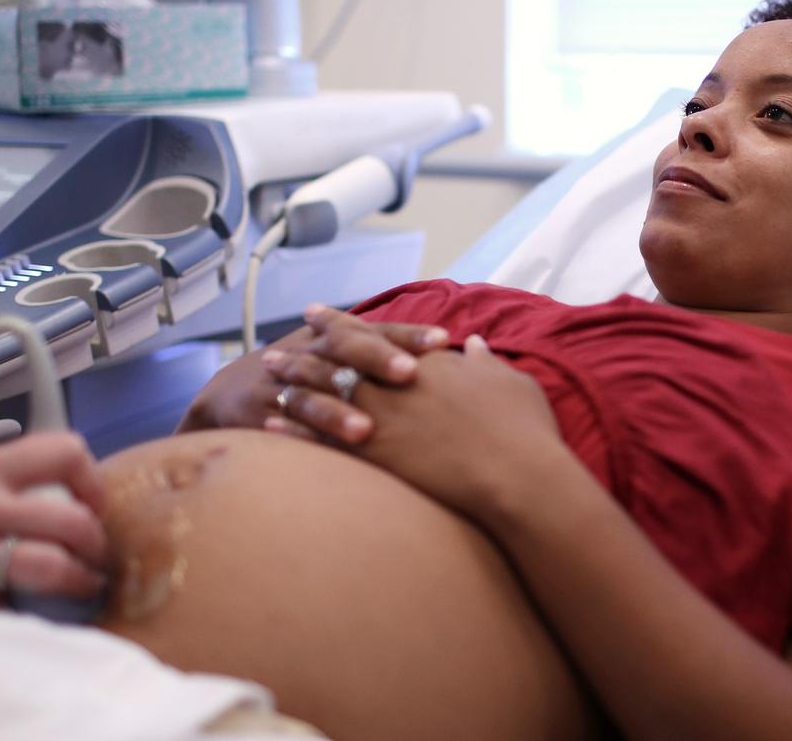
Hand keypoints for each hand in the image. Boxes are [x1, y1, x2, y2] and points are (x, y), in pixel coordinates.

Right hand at [188, 303, 446, 437]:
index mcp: (336, 339)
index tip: (444, 340)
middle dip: (377, 359)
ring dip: (339, 410)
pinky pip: (282, 422)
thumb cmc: (306, 377)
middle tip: (410, 373)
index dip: (407, 334)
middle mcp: (311, 353)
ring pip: (313, 389)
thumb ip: (391, 359)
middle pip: (345, 348)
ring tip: (367, 429)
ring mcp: (284, 382)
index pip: (377, 329)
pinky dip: (298, 432)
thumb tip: (466, 354)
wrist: (227, 394)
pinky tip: (318, 445)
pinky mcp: (261, 413)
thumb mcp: (340, 358)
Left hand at [282, 333, 570, 520]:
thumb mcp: (511, 383)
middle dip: (303, 353)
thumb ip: (487, 363)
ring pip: (323, 395)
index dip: (340, 323)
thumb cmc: (523, 431)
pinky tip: (270, 428)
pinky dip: (294, 431)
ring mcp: (382, 418)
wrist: (518, 476)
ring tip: (269, 383)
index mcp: (425, 361)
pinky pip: (321, 438)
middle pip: (336, 361)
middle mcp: (395, 383)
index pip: (372, 334)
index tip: (315, 314)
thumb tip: (476, 346)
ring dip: (292, 386)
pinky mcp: (375, 454)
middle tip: (274, 350)